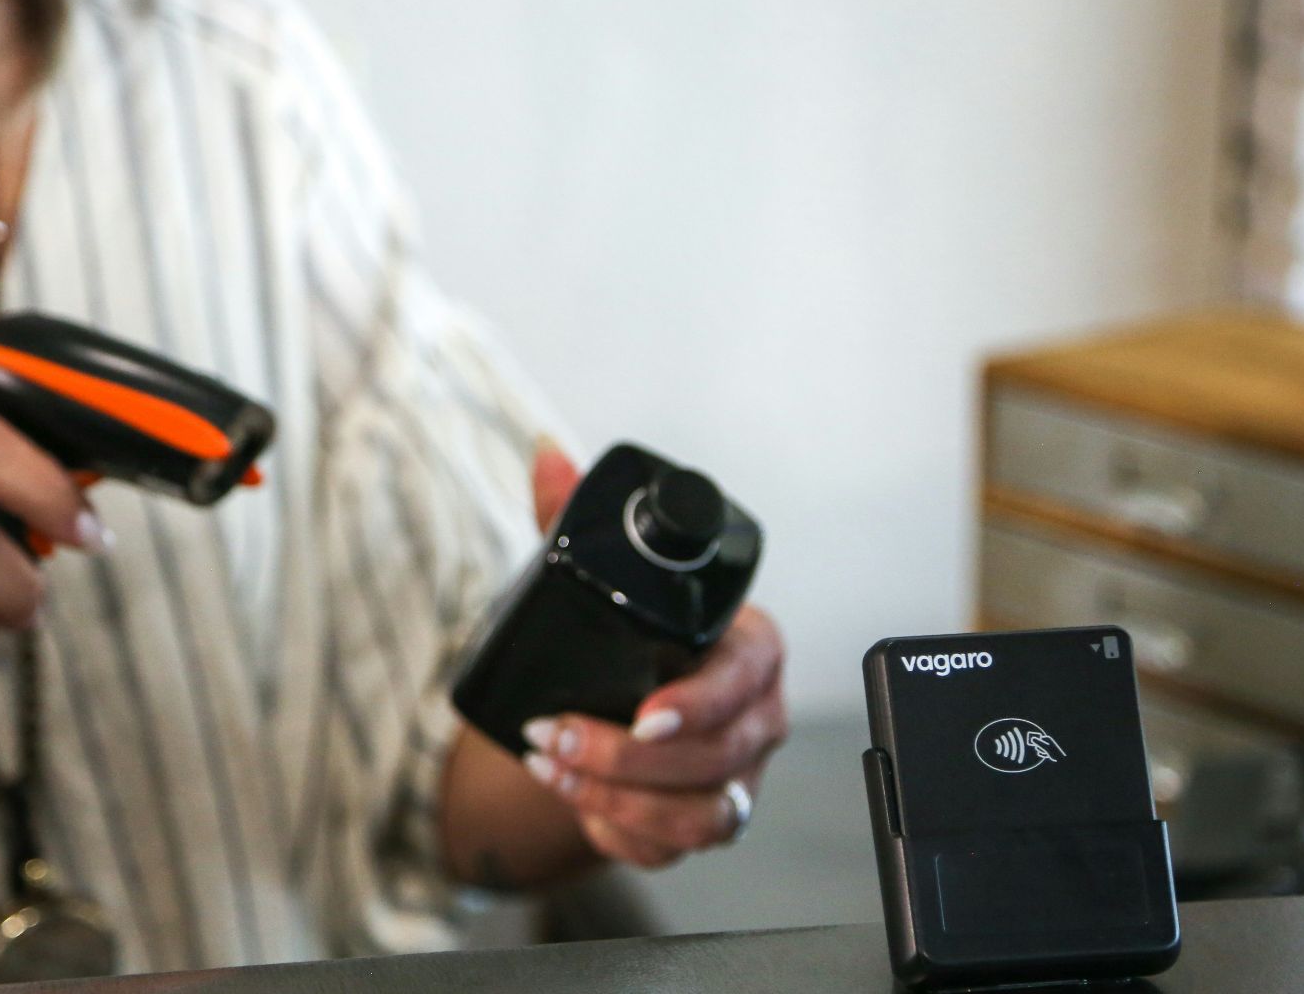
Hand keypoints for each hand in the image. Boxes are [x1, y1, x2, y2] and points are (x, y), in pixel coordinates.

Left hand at [517, 442, 787, 867]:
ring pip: (705, 815)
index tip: (643, 714)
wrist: (620, 707)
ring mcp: (737, 777)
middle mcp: (756, 717)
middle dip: (629, 758)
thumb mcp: (599, 575)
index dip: (699, 704)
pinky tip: (571, 799)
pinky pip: (676, 847)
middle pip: (720, 757)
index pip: (745, 679)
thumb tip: (547, 456)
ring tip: (550, 767)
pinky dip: (618, 831)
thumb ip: (572, 517)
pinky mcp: (705, 824)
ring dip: (619, 799)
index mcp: (748, 649)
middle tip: (555, 734)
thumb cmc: (630, 638)